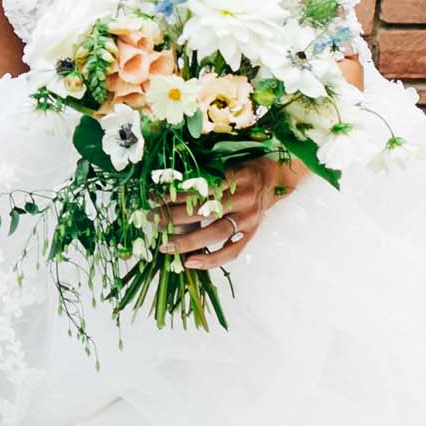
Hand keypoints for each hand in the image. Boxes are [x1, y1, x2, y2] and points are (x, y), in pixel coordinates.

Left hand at [161, 154, 304, 269]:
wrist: (273, 178)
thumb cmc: (243, 169)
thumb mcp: (226, 163)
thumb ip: (205, 175)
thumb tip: (168, 186)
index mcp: (237, 176)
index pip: (202, 188)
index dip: (178, 195)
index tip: (155, 198)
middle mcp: (244, 198)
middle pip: (206, 210)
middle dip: (175, 216)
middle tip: (153, 219)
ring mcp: (250, 218)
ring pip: (216, 232)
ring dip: (188, 240)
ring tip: (165, 245)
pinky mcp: (252, 233)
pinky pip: (232, 251)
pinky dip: (211, 259)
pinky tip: (190, 262)